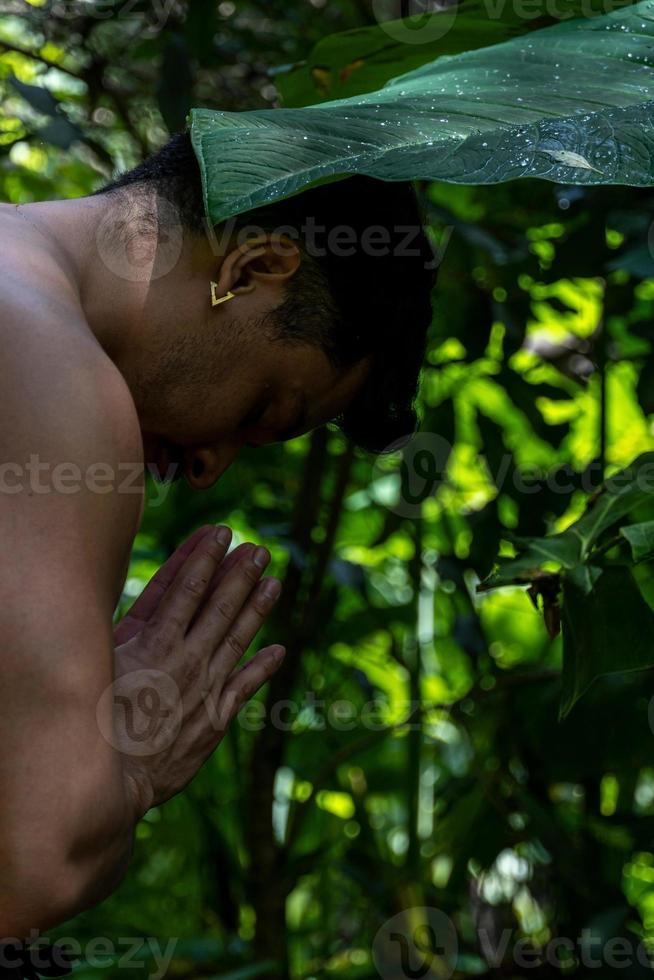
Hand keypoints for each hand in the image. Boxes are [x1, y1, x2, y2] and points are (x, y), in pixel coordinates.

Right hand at [110, 525, 283, 816]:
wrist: (112, 780)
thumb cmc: (93, 719)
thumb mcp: (100, 662)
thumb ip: (126, 625)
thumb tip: (141, 592)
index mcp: (155, 642)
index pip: (186, 588)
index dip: (205, 557)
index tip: (220, 532)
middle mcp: (187, 659)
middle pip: (219, 607)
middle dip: (239, 574)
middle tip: (258, 549)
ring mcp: (205, 689)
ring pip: (236, 638)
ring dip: (256, 607)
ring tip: (274, 581)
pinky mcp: (215, 719)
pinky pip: (245, 686)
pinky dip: (262, 666)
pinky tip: (279, 649)